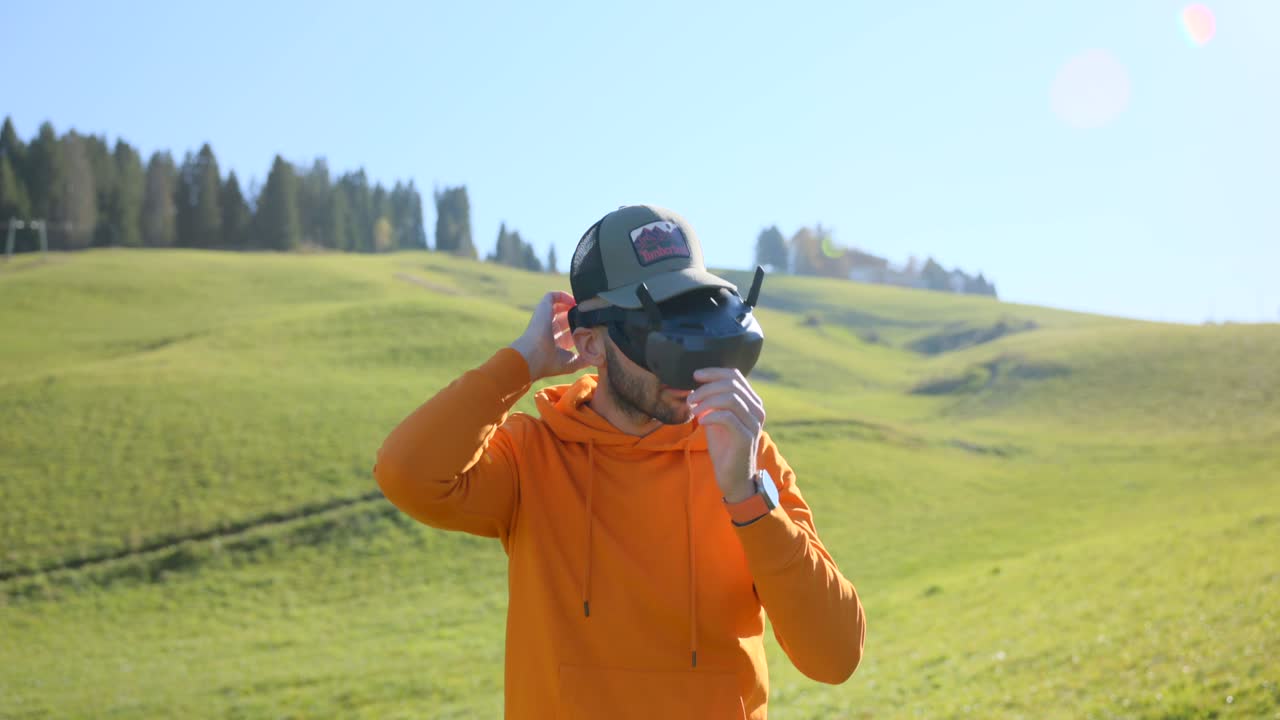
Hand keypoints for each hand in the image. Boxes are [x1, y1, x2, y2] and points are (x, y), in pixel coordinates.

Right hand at [510, 291, 590, 381]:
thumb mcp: (572, 363)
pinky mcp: (543, 307)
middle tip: (592, 316)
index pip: (570, 333)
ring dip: (573, 305)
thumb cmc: (550, 362)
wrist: (533, 355)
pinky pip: (552, 296)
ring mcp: (546, 318)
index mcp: (556, 343)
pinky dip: (564, 296)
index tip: (595, 328)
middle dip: (580, 317)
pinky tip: (575, 302)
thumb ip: (585, 359)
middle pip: (566, 319)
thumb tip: (599, 357)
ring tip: (585, 307)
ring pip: (559, 307)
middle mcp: (550, 329)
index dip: (582, 330)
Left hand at [689, 368, 764, 502]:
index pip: (735, 376)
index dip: (714, 372)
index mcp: (751, 402)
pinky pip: (728, 417)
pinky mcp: (746, 437)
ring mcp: (753, 423)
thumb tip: (692, 385)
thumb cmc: (724, 447)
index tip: (695, 375)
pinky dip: (710, 416)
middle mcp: (757, 410)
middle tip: (690, 399)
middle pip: (731, 384)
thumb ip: (710, 402)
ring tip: (694, 410)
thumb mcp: (715, 419)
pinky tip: (701, 422)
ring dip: (707, 401)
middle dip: (706, 388)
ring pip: (730, 398)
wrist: (734, 477)